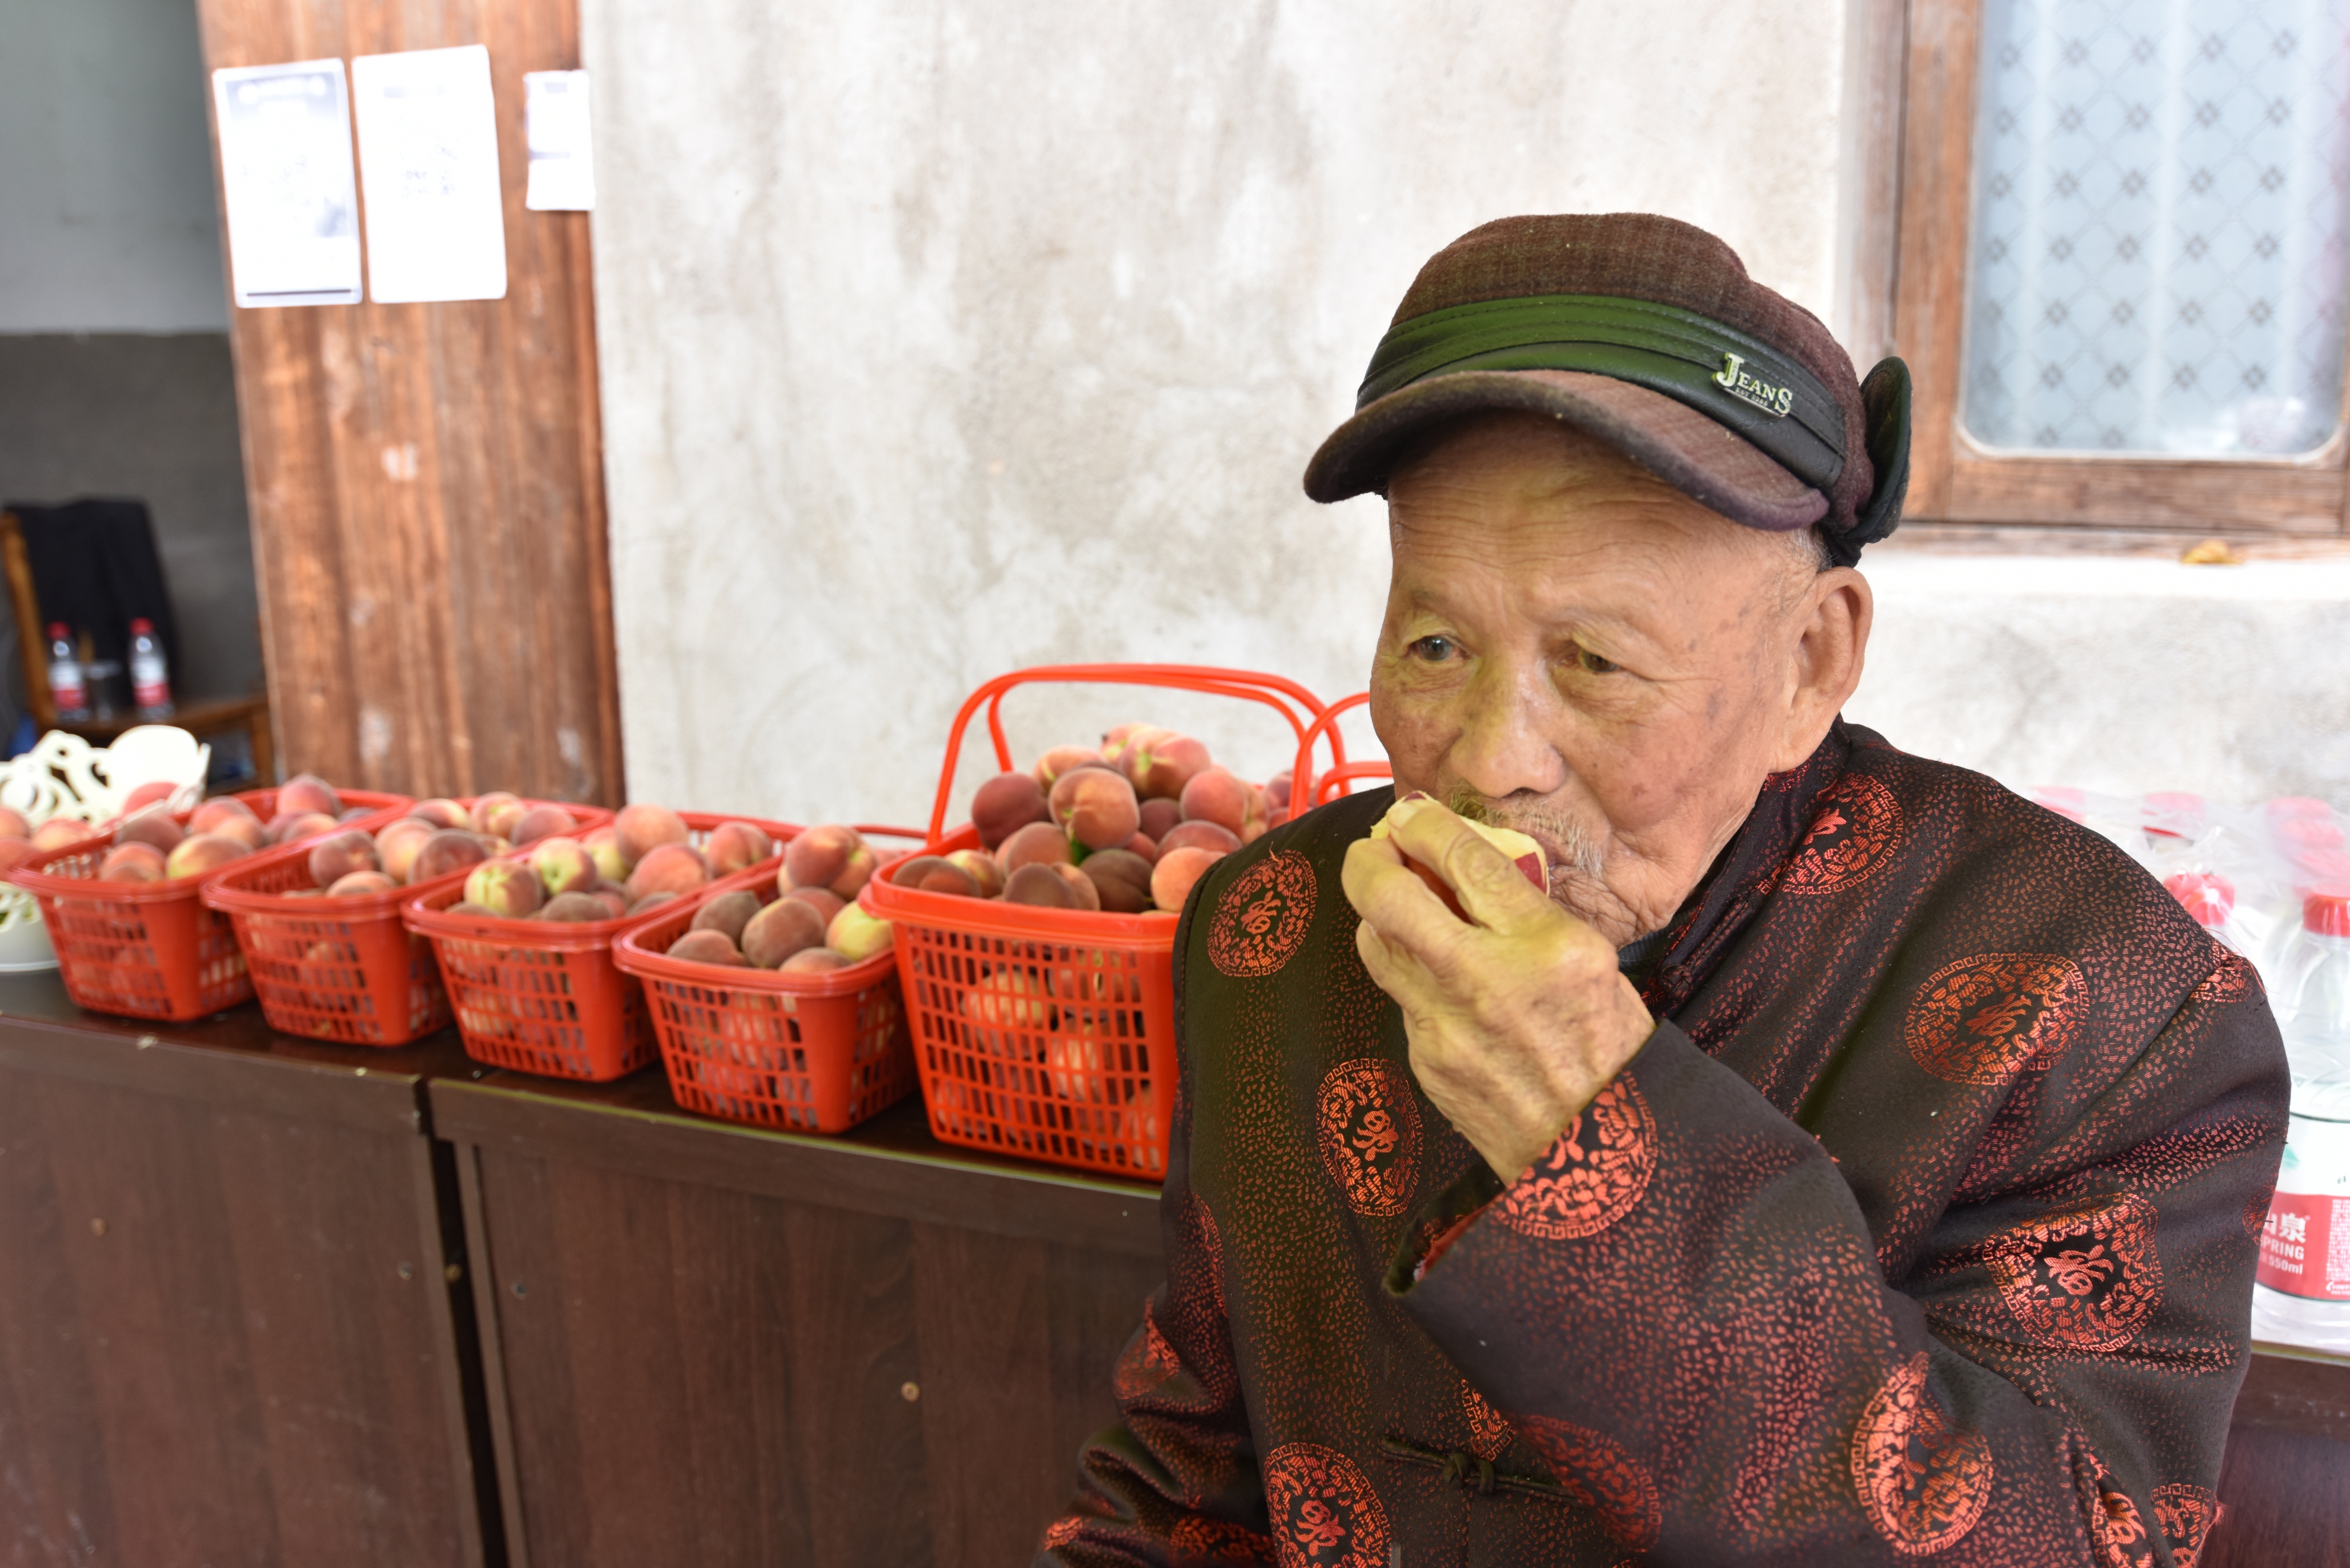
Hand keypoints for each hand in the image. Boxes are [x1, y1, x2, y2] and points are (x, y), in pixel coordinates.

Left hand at [1341, 795, 1654, 1180]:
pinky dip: (1409, 975)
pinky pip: (1399, 996)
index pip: (1466, 860)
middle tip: (1374, 848)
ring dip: (1377, 914)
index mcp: (1549, 947)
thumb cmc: (1605, 1047)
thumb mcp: (1595, 962)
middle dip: (1368, 859)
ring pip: (1376, 944)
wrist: (1594, 1153)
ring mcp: (1446, 1025)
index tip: (1411, 814)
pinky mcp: (1424, 1058)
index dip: (1425, 824)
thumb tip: (1467, 863)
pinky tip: (1433, 976)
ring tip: (1395, 902)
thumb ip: (1529, 911)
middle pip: (1389, 896)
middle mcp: (1488, 981)